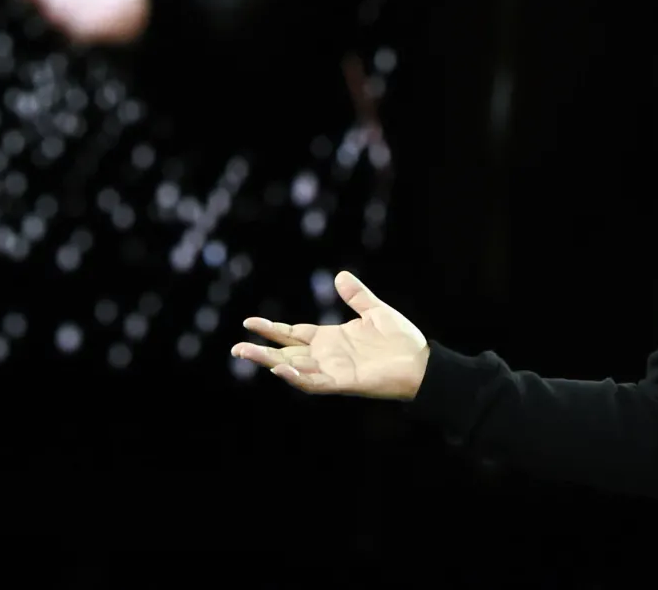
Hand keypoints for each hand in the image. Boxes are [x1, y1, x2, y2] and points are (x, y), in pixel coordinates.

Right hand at [231, 271, 429, 398]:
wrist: (421, 362)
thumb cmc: (402, 340)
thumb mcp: (375, 311)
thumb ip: (357, 296)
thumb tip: (340, 275)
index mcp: (331, 338)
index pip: (293, 334)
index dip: (272, 329)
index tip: (249, 322)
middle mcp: (326, 356)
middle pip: (285, 353)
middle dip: (260, 351)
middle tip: (236, 347)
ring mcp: (332, 370)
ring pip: (292, 368)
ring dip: (269, 362)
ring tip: (245, 353)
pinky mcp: (342, 382)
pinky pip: (313, 382)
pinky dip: (296, 377)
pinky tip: (279, 368)